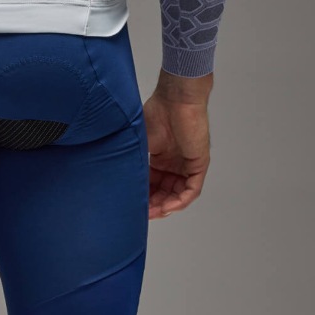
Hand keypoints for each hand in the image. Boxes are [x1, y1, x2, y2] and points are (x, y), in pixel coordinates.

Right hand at [143, 69, 212, 220]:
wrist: (176, 99)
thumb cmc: (156, 113)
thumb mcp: (139, 142)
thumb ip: (133, 160)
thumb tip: (115, 178)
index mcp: (160, 157)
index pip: (152, 183)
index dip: (144, 196)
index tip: (132, 206)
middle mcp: (174, 163)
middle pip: (166, 192)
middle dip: (154, 205)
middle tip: (143, 215)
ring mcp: (187, 164)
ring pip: (178, 194)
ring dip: (167, 206)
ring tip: (153, 213)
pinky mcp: (199, 164)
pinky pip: (192, 189)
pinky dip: (180, 200)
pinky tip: (168, 206)